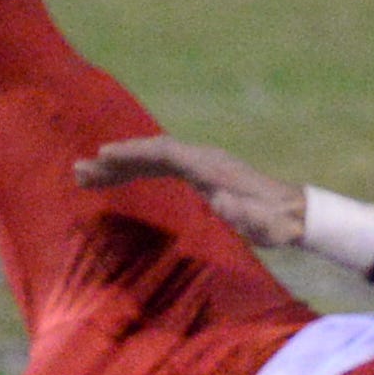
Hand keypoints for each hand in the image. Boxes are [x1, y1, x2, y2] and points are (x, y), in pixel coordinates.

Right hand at [74, 135, 306, 247]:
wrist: (294, 215)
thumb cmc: (276, 221)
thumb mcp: (260, 220)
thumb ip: (243, 212)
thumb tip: (226, 202)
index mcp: (211, 166)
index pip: (165, 153)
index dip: (134, 153)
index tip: (104, 157)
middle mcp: (204, 159)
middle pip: (152, 153)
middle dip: (115, 160)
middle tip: (79, 171)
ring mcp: (203, 166)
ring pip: (153, 160)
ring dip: (120, 166)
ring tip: (86, 176)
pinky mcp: (202, 176)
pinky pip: (162, 168)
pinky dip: (137, 171)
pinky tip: (118, 177)